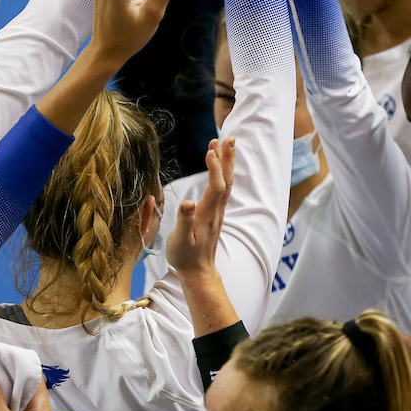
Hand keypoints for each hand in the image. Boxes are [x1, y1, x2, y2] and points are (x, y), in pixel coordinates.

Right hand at [167, 139, 234, 277]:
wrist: (199, 272)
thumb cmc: (186, 257)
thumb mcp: (181, 240)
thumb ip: (184, 220)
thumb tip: (188, 202)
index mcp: (208, 214)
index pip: (216, 187)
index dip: (215, 168)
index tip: (211, 151)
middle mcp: (216, 210)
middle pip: (226, 180)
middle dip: (227, 159)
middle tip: (229, 138)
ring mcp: (217, 212)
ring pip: (225, 183)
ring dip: (225, 163)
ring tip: (221, 144)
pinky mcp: (215, 213)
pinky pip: (221, 188)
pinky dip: (221, 173)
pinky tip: (217, 166)